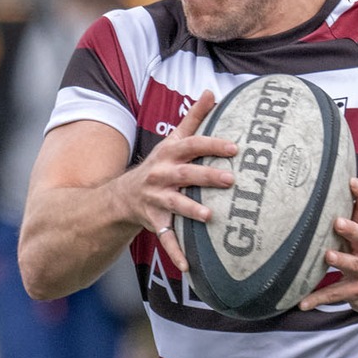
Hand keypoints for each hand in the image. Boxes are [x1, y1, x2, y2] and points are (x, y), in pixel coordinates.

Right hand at [108, 90, 235, 272]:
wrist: (123, 196)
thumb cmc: (160, 164)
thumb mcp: (172, 140)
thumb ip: (194, 118)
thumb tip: (212, 91)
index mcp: (169, 154)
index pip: (192, 146)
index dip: (212, 145)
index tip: (235, 147)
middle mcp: (161, 176)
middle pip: (185, 174)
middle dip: (206, 176)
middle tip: (231, 180)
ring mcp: (156, 200)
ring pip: (174, 205)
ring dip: (191, 210)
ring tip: (210, 216)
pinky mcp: (154, 222)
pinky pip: (165, 238)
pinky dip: (176, 253)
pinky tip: (189, 266)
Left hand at [302, 178, 357, 314]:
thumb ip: (347, 222)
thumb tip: (320, 195)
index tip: (352, 181)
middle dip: (351, 229)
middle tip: (338, 222)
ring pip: (354, 265)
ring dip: (342, 260)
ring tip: (328, 256)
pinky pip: (336, 295)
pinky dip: (319, 299)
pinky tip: (303, 304)